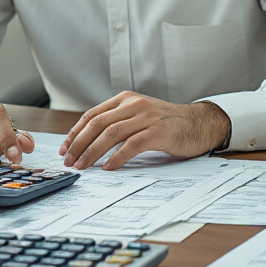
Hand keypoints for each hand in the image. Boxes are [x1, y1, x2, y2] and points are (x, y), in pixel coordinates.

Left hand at [59, 92, 230, 170]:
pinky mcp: (159, 131)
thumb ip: (119, 122)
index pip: (92, 115)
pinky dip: (117, 157)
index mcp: (126, 99)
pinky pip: (132, 144)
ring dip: (93, 151)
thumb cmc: (169, 123)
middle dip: (79, 144)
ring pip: (111, 133)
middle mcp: (134, 105)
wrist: (200, 123)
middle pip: (97, 124)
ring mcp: (147, 117)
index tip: (65, 149)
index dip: (75, 133)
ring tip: (83, 166)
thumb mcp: (140, 115)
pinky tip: (109, 167)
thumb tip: (89, 142)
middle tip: (69, 161)